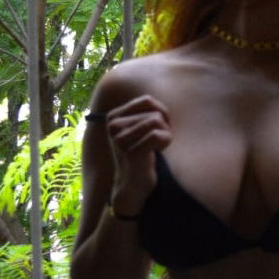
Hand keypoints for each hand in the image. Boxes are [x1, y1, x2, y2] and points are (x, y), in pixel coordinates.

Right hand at [102, 94, 171, 214]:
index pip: (148, 101)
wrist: (133, 185)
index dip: (161, 113)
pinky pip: (158, 134)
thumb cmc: (143, 153)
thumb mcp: (141, 128)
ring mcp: (119, 138)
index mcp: (113, 116)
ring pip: (157, 122)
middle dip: (164, 127)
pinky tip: (158, 153)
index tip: (158, 128)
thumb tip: (162, 92)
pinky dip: (165, 142)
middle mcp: (112, 125)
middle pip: (155, 113)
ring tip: (156, 148)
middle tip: (156, 144)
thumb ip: (148, 110)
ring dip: (165, 135)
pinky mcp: (130, 151)